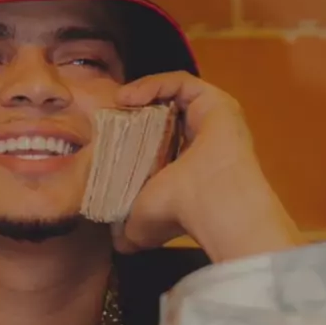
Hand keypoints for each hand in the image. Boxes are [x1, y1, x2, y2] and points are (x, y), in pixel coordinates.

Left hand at [112, 73, 301, 261]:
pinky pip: (181, 82)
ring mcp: (213, 121)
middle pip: (167, 116)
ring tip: (119, 103)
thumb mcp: (140, 225)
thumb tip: (115, 242)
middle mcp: (204, 144)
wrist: (210, 203)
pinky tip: (128, 98)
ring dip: (143, 94)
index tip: (109, 138)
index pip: (160, 145)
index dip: (133, 137)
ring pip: (174, 96)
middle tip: (113, 117)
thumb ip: (126, 231)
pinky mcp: (216, 102)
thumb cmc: (178, 213)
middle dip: (138, 112)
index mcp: (190, 170)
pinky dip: (152, 84)